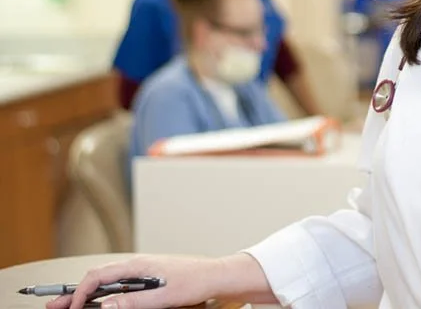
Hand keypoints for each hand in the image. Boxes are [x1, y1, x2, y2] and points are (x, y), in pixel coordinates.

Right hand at [44, 254, 252, 308]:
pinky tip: (99, 301)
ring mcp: (143, 271)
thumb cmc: (196, 281)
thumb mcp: (164, 296)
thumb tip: (108, 305)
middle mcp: (138, 265)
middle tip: (54, 305)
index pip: (99, 275)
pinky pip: (120, 284)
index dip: (81, 292)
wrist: (217, 275)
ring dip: (88, 293)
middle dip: (75, 291)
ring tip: (70, 305)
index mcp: (139, 265)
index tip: (72, 307)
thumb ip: (134, 301)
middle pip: (98, 277)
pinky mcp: (148, 278)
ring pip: (107, 281)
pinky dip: (105, 293)